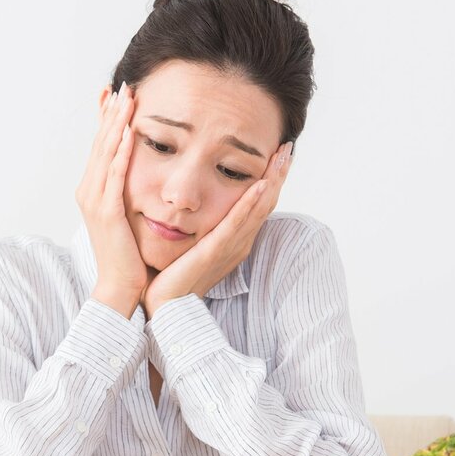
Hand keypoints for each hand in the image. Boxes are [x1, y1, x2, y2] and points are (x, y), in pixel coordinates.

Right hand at [75, 81, 145, 315]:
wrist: (121, 286)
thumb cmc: (127, 253)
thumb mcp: (124, 215)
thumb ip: (126, 190)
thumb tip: (136, 171)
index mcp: (93, 190)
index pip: (101, 147)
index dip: (107, 119)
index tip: (116, 94)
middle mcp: (89, 191)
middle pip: (101, 143)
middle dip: (112, 113)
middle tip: (123, 84)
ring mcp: (95, 201)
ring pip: (106, 153)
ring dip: (116, 124)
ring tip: (126, 98)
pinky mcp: (107, 212)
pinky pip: (115, 176)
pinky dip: (121, 152)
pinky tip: (129, 132)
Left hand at [140, 141, 293, 317]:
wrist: (165, 308)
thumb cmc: (173, 277)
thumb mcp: (193, 245)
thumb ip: (202, 227)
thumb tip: (198, 206)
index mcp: (235, 240)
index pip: (258, 205)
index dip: (271, 179)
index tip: (278, 155)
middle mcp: (239, 243)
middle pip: (266, 203)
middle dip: (278, 174)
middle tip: (288, 147)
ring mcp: (230, 248)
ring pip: (258, 209)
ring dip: (272, 181)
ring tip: (282, 156)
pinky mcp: (216, 251)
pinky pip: (236, 224)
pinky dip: (250, 203)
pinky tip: (260, 184)